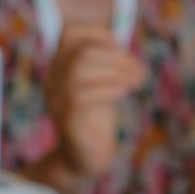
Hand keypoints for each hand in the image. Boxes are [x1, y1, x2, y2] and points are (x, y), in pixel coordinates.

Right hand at [44, 26, 146, 179]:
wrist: (84, 159)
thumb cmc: (97, 120)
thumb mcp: (103, 86)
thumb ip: (108, 67)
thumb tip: (126, 51)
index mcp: (61, 67)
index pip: (70, 34)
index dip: (98, 35)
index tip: (122, 49)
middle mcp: (53, 80)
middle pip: (80, 54)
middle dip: (116, 58)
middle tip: (141, 71)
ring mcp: (56, 100)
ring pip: (79, 72)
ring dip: (116, 73)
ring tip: (138, 81)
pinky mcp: (66, 120)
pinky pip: (81, 98)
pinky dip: (108, 90)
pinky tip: (125, 93)